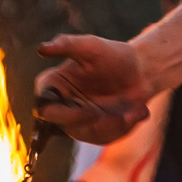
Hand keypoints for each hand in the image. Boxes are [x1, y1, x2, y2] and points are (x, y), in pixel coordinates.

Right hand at [35, 37, 152, 143]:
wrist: (140, 70)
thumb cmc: (111, 55)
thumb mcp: (90, 46)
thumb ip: (66, 45)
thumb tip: (41, 48)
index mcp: (54, 86)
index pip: (44, 107)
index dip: (60, 114)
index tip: (85, 111)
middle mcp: (63, 106)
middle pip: (66, 126)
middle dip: (88, 123)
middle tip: (112, 116)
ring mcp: (80, 121)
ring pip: (89, 133)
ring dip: (113, 125)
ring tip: (135, 111)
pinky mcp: (98, 130)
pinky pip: (107, 136)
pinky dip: (125, 126)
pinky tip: (139, 111)